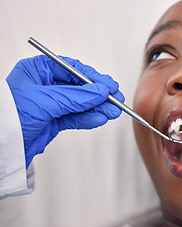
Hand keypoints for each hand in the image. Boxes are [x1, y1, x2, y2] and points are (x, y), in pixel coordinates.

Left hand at [6, 55, 124, 167]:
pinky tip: (99, 119)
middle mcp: (45, 85)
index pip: (72, 69)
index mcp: (38, 70)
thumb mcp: (45, 101)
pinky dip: (88, 119)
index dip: (93, 77)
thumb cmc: (9, 116)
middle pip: (79, 87)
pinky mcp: (53, 120)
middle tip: (116, 100)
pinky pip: (75, 117)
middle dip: (99, 95)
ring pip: (80, 104)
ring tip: (112, 112)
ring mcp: (50, 104)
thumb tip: (101, 92)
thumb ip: (76, 97)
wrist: (0, 147)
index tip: (109, 85)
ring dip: (97, 108)